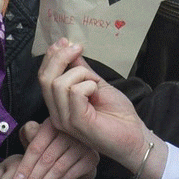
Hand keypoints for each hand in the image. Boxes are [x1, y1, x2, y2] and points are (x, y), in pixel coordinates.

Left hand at [12, 118, 98, 178]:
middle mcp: (70, 132)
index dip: (25, 166)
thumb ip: (30, 136)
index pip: (36, 147)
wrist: (80, 147)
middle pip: (46, 160)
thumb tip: (24, 139)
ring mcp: (82, 145)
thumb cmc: (55, 142)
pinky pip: (69, 176)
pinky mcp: (90, 159)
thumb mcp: (41, 136)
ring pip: (57, 170)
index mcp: (53, 124)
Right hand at [38, 39, 165, 178]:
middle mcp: (57, 113)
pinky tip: (97, 92)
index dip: (52, 56)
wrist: (134, 136)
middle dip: (60, 57)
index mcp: (59, 105)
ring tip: (95, 82)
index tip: (66, 42)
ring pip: (59, 83)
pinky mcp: (77, 122)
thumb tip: (69, 48)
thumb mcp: (97, 84)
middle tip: (78, 48)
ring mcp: (65, 120)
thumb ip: (81, 69)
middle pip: (45, 78)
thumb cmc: (118, 114)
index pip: (43, 77)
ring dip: (81, 73)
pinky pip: (75, 92)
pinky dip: (89, 84)